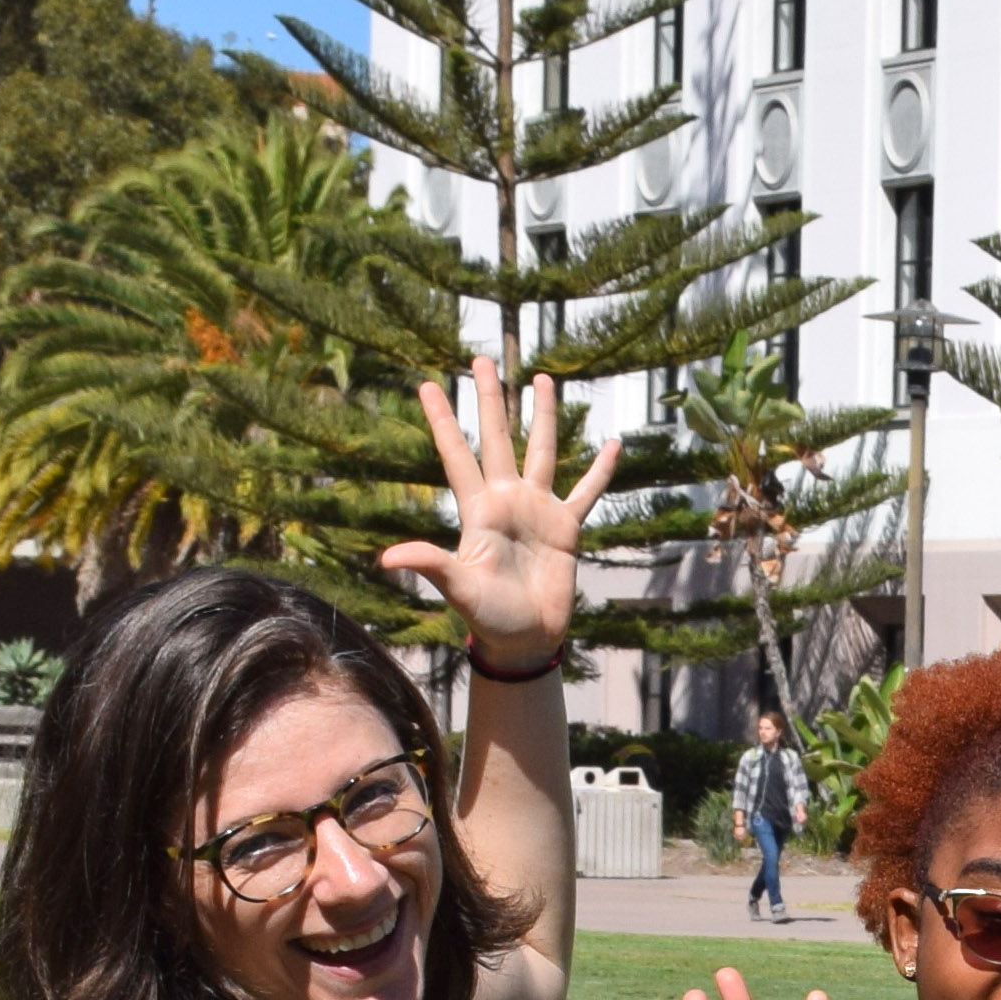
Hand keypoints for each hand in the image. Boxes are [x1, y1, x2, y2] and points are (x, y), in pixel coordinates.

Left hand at [375, 358, 616, 660]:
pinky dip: (600, 470)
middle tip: (481, 360)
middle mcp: (507, 500)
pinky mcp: (566, 527)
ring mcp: (538, 510)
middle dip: (489, 399)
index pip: (457, 454)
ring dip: (542, 416)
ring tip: (541, 380)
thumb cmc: (488, 617)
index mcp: (478, 509)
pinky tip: (612, 444)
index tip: (427, 384)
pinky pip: (587, 491)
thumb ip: (430, 565)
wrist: (526, 639)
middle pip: (496, 437)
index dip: (442, 420)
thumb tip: (388, 558)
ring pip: (542, 451)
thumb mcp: (459, 588)